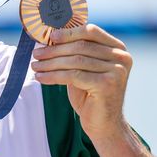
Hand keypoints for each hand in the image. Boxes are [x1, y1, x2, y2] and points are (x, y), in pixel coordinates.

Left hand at [31, 23, 132, 141]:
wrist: (104, 124)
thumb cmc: (91, 96)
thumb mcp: (83, 70)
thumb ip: (75, 54)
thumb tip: (50, 38)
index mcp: (117, 48)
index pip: (91, 32)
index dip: (68, 32)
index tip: (49, 37)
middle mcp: (121, 57)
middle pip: (80, 46)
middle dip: (54, 50)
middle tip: (36, 54)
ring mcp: (116, 70)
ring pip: (75, 60)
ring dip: (51, 63)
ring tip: (35, 66)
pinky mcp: (107, 84)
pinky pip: (73, 75)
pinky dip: (53, 76)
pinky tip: (41, 78)